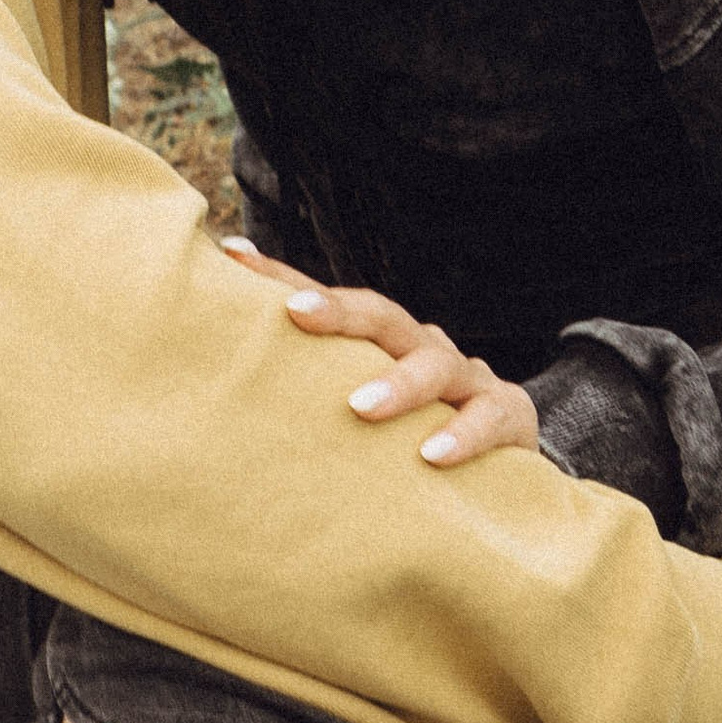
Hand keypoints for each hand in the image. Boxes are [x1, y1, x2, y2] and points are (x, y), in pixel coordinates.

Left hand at [217, 237, 541, 466]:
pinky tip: (431, 455)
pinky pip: (489, 418)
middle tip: (294, 314)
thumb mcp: (358, 412)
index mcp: (380, 342)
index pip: (329, 301)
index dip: (281, 277)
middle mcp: (421, 346)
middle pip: (379, 315)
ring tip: (360, 408)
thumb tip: (213, 386)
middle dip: (337, 310)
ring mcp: (467, 378)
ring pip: (433, 365)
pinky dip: (462, 435)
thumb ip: (305, 396)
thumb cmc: (404, 440)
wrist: (501, 468)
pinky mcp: (509, 416)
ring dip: (398, 384)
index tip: (232, 254)